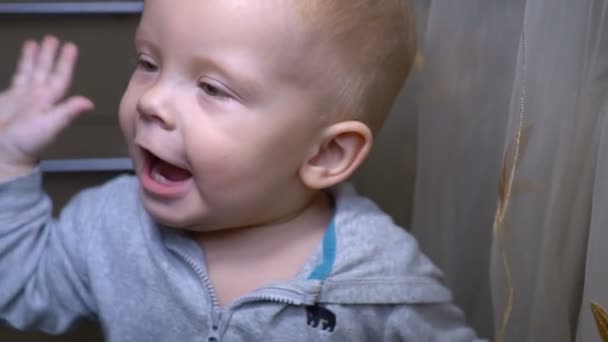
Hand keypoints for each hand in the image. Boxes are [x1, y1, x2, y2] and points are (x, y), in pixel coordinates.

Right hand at [0, 36, 93, 178]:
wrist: (2, 152)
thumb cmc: (26, 142)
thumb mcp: (49, 126)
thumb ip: (67, 113)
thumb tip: (89, 103)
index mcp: (49, 101)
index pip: (60, 78)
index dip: (66, 63)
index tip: (70, 47)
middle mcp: (39, 97)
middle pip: (46, 71)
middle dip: (50, 55)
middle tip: (54, 38)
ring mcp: (24, 97)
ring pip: (32, 71)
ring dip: (36, 57)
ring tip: (38, 42)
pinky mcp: (10, 99)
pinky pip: (18, 76)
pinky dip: (22, 65)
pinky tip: (23, 55)